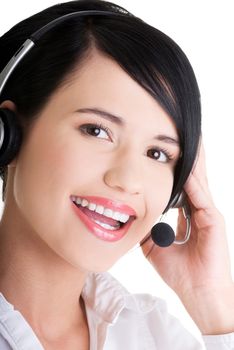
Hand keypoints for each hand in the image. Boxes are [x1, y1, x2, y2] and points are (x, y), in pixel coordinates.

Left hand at [141, 140, 233, 333]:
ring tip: (187, 138)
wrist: (197, 292)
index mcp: (188, 216)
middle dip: (186, 157)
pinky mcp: (213, 219)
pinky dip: (193, 179)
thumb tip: (131, 217)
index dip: (174, 170)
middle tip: (179, 135)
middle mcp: (199, 211)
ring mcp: (208, 213)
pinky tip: (187, 164)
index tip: (164, 153)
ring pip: (199, 180)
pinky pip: (200, 194)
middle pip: (192, 178)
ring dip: (193, 160)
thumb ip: (148, 229)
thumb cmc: (180, 273)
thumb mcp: (155, 246)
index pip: (181, 186)